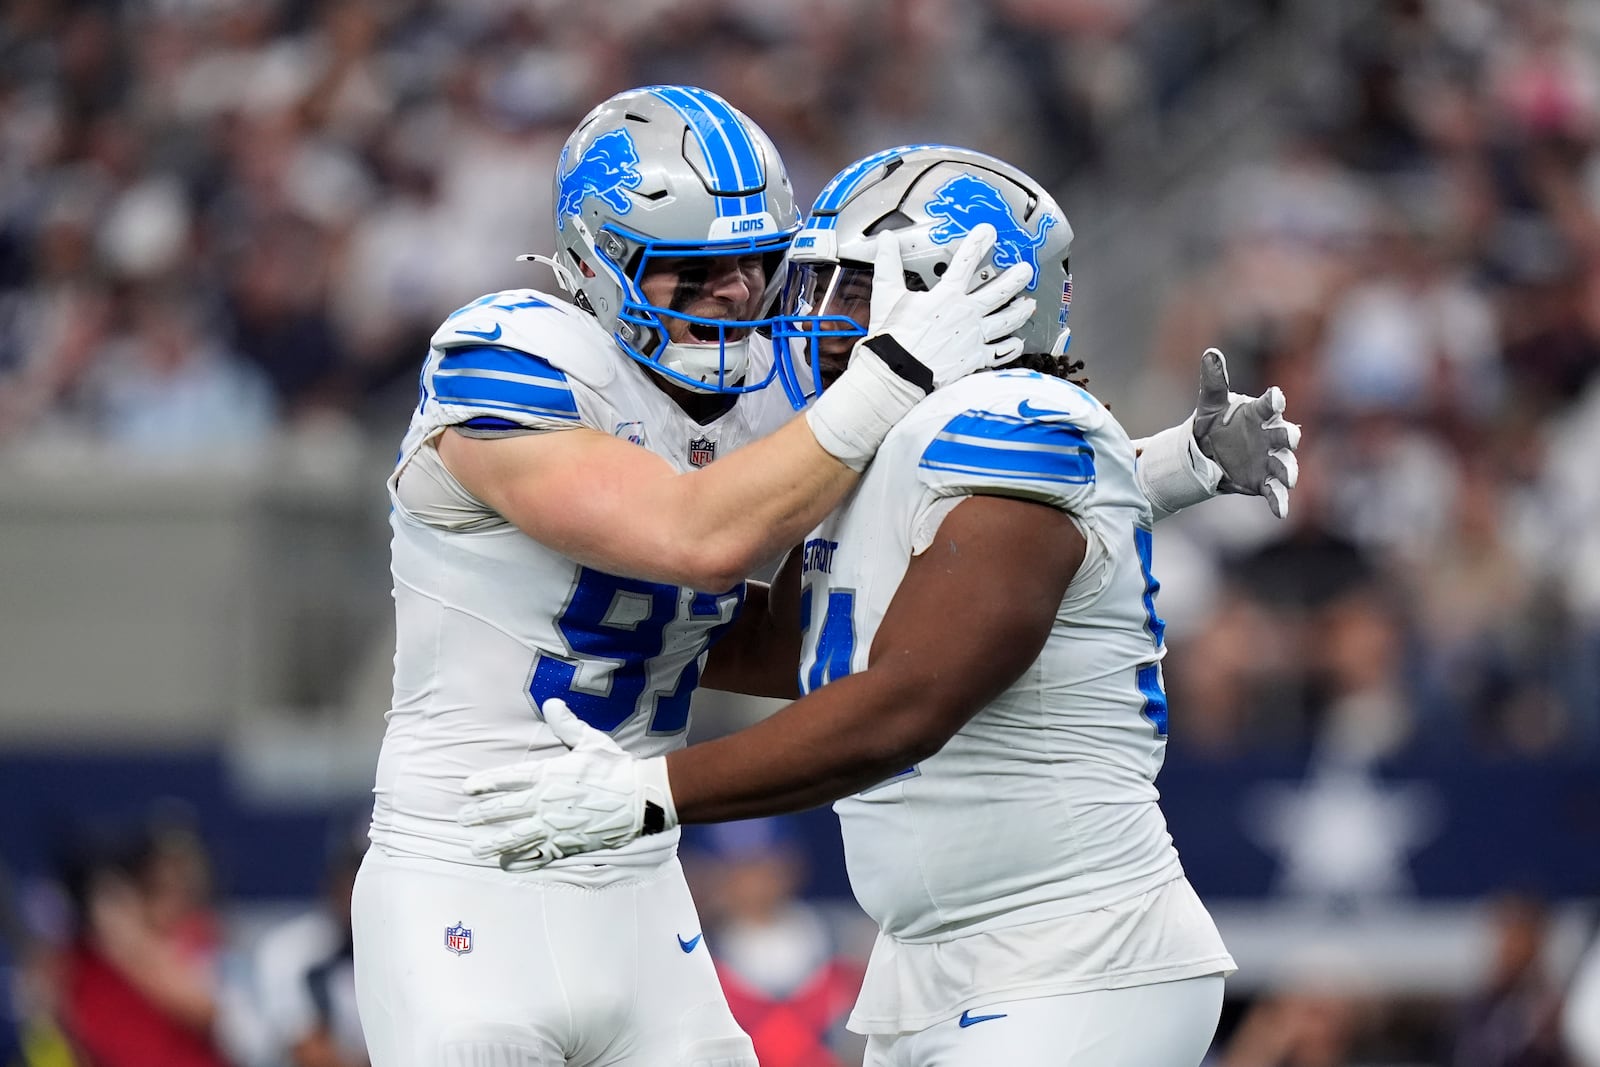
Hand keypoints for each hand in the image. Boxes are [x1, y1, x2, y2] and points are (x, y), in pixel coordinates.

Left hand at [458, 698, 675, 870]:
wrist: (640, 798)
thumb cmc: (615, 767)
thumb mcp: (590, 741)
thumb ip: (567, 724)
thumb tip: (551, 703)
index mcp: (548, 774)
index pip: (506, 778)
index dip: (484, 783)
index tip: (466, 787)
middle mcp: (544, 802)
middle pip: (503, 809)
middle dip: (479, 814)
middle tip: (462, 818)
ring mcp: (553, 826)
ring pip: (514, 837)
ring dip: (492, 843)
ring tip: (474, 848)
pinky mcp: (566, 845)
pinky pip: (537, 855)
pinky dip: (520, 861)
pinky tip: (507, 865)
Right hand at [857, 222, 1034, 391]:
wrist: (897, 373)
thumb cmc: (892, 336)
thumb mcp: (886, 295)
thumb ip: (888, 264)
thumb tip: (885, 239)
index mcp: (946, 296)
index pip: (966, 262)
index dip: (978, 243)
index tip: (989, 231)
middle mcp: (966, 314)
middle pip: (997, 293)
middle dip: (1014, 279)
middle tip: (1026, 270)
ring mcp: (973, 337)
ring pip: (1004, 321)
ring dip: (1019, 311)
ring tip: (1029, 304)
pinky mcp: (974, 359)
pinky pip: (998, 353)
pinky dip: (1010, 348)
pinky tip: (1018, 342)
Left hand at [1191, 348, 1300, 517]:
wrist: (1205, 455)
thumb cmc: (1214, 423)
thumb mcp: (1210, 404)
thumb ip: (1213, 382)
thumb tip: (1210, 353)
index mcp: (1258, 414)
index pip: (1269, 406)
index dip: (1273, 401)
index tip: (1273, 398)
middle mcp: (1269, 436)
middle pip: (1286, 435)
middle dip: (1288, 436)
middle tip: (1289, 437)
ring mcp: (1269, 460)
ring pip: (1285, 464)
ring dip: (1288, 471)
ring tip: (1288, 479)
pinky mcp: (1263, 481)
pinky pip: (1275, 492)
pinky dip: (1279, 501)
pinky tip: (1280, 511)